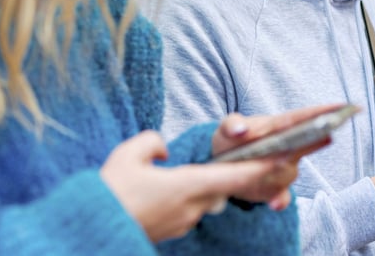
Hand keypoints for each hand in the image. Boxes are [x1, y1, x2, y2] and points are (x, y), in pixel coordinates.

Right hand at [101, 131, 298, 242]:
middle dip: (226, 174)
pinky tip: (157, 193)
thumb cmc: (109, 193)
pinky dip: (182, 199)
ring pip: (203, 199)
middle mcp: (192, 207)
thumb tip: (164, 150)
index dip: (261, 168)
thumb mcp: (128, 154)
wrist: (89, 232)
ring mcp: (183, 223)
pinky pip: (187, 210)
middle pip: (221, 187)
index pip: (235, 176)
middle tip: (230, 159)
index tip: (285, 159)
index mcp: (188, 186)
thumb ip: (152, 142)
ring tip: (173, 177)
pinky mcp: (172, 232)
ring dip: (198, 187)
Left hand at [211, 104, 340, 203]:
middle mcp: (288, 148)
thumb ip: (232, 124)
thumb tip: (241, 129)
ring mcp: (283, 169)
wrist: (219, 166)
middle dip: (316, 140)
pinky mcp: (274, 191)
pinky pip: (281, 197)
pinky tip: (274, 203)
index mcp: (280, 126)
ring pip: (290, 172)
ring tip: (264, 168)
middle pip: (307, 144)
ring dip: (279, 172)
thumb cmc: (229, 140)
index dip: (328, 111)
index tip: (349, 106)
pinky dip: (279, 200)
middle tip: (326, 135)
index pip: (307, 117)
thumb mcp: (226, 128)